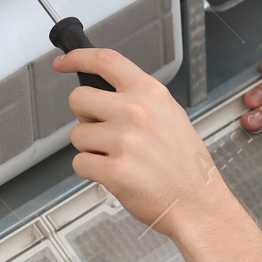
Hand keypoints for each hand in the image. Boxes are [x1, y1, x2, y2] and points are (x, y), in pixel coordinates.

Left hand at [54, 48, 233, 234]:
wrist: (197, 203)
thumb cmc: (185, 165)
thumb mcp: (170, 115)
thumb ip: (138, 99)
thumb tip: (104, 93)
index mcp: (149, 93)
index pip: (105, 60)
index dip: (77, 58)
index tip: (63, 63)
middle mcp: (135, 111)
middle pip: (79, 99)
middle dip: (84, 118)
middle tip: (105, 133)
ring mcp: (124, 141)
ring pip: (76, 135)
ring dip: (90, 149)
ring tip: (119, 159)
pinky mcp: (114, 170)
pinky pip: (79, 164)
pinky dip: (91, 172)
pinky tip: (115, 175)